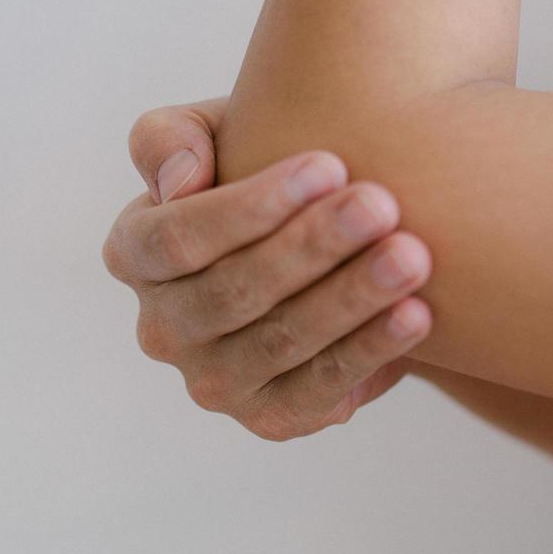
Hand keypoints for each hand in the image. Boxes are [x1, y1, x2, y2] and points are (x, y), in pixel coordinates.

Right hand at [101, 98, 433, 440]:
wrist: (331, 239)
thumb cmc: (261, 168)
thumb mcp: (214, 134)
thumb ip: (173, 139)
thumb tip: (178, 183)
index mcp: (134, 254)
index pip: (178, 237)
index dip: (251, 206)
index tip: (328, 165)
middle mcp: (162, 329)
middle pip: (234, 292)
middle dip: (313, 245)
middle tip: (381, 203)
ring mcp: (213, 383)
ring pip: (282, 341)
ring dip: (351, 298)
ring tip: (412, 254)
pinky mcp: (271, 419)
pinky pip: (321, 387)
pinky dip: (372, 350)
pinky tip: (417, 313)